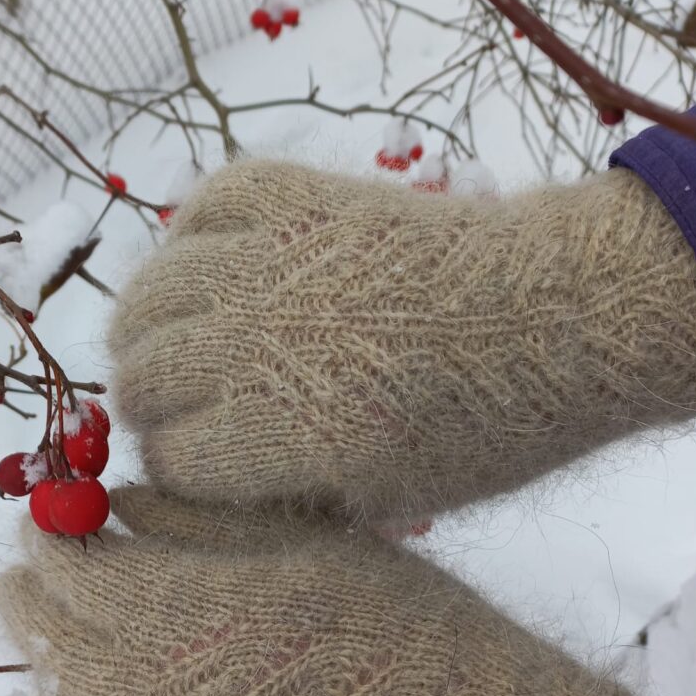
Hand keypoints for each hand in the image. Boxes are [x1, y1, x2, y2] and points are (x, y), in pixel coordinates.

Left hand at [0, 486, 637, 695]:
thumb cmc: (389, 622)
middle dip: (35, 587)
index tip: (49, 512)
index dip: (49, 530)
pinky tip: (130, 685)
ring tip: (86, 617)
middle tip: (48, 558)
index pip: (69, 566)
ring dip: (59, 649)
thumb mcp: (297, 539)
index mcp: (182, 616)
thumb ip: (191, 515)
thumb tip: (115, 500)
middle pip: (41, 634)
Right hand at [109, 161, 695, 519]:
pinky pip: (198, 210)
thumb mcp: (378, 499)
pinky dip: (190, 242)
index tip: (193, 466)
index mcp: (292, 436)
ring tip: (172, 344)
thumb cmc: (479, 426)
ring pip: (145, 298)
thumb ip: (270, 491)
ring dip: (144, 331)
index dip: (177, 472)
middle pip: (140, 379)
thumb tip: (182, 468)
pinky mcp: (295, 196)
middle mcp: (265, 344)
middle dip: (146, 407)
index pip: (169, 461)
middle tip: (171, 408)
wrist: (555, 316)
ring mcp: (272, 262)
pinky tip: (212, 270)